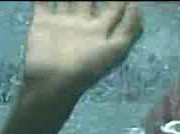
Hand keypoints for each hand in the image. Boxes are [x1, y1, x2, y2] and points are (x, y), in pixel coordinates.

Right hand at [24, 2, 143, 100]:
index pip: (115, 7)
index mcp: (100, 30)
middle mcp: (83, 24)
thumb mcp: (116, 51)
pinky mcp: (43, 22)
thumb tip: (136, 3)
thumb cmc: (87, 67)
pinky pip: (43, 2)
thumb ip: (130, 28)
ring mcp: (63, 22)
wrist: (53, 81)